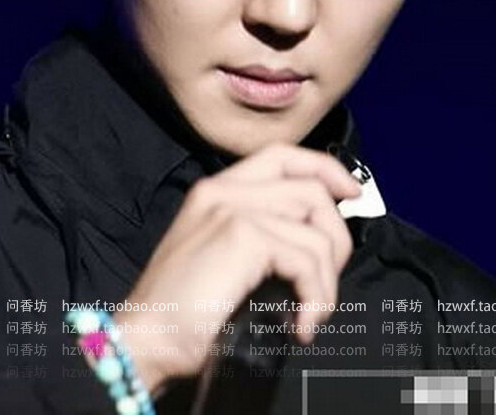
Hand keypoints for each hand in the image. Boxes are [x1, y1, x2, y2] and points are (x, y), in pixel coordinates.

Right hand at [114, 143, 361, 394]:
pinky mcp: (242, 235)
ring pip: (315, 228)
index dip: (324, 168)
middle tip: (325, 284)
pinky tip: (300, 324)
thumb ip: (260, 233)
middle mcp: (223, 191)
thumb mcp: (220, 257)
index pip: (282, 155)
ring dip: (326, 281)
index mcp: (216, 191)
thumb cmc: (182, 312)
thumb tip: (316, 235)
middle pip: (310, 188)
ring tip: (308, 312)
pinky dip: (316, 297)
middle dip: (336, 237)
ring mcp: (232, 209)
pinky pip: (307, 258)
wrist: (144, 340)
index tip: (350, 194)